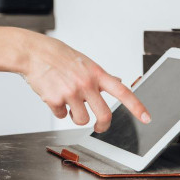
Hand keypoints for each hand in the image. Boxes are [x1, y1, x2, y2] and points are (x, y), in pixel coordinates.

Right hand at [21, 33, 150, 132]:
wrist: (32, 52)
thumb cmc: (56, 54)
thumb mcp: (82, 61)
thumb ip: (98, 74)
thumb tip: (117, 79)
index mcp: (95, 73)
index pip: (122, 91)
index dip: (136, 106)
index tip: (147, 118)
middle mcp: (86, 83)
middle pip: (104, 116)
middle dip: (102, 126)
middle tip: (98, 126)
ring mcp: (70, 92)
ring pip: (81, 120)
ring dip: (75, 116)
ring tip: (68, 103)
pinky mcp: (55, 99)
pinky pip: (61, 115)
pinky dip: (58, 109)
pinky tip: (52, 95)